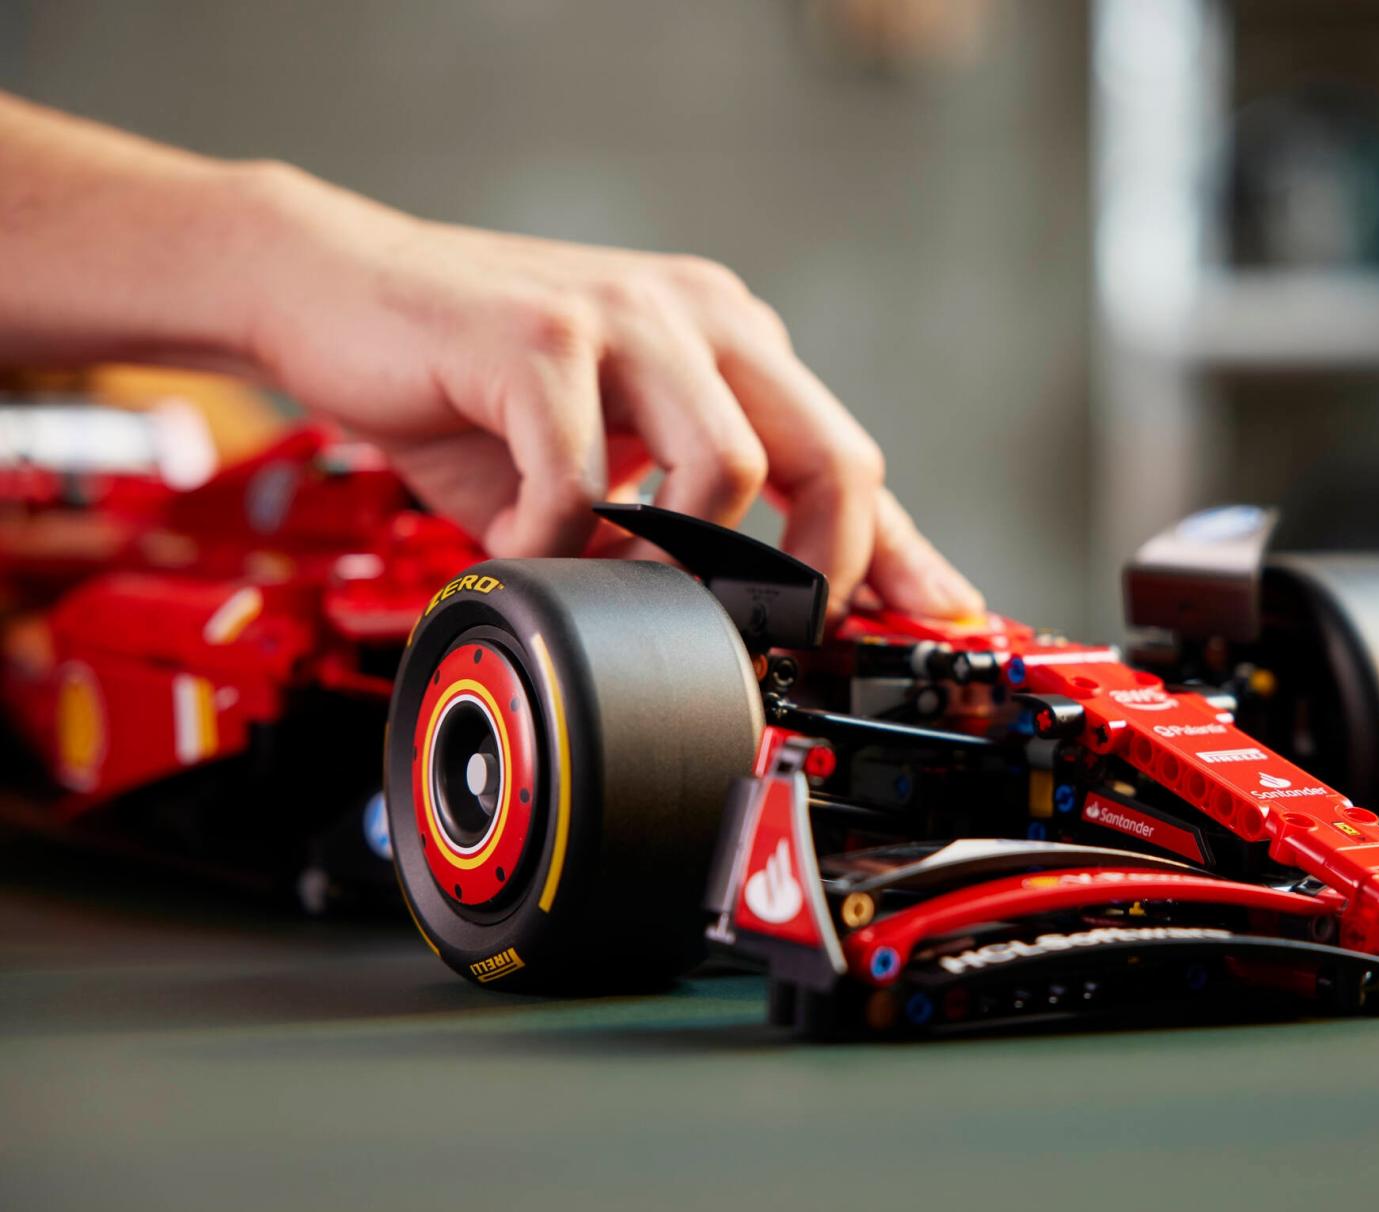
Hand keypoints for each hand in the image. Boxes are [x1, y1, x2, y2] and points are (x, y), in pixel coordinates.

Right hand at [236, 167, 982, 616]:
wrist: (330, 291)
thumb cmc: (471, 390)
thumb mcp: (603, 459)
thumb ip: (680, 522)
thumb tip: (745, 620)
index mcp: (731, 345)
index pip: (844, 459)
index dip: (896, 553)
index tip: (932, 620)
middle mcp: (701, 317)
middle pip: (833, 458)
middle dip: (819, 574)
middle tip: (759, 638)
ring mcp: (627, 317)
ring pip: (724, 469)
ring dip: (668, 561)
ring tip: (599, 578)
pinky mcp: (541, 333)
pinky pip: (585, 473)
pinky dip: (552, 538)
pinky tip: (513, 547)